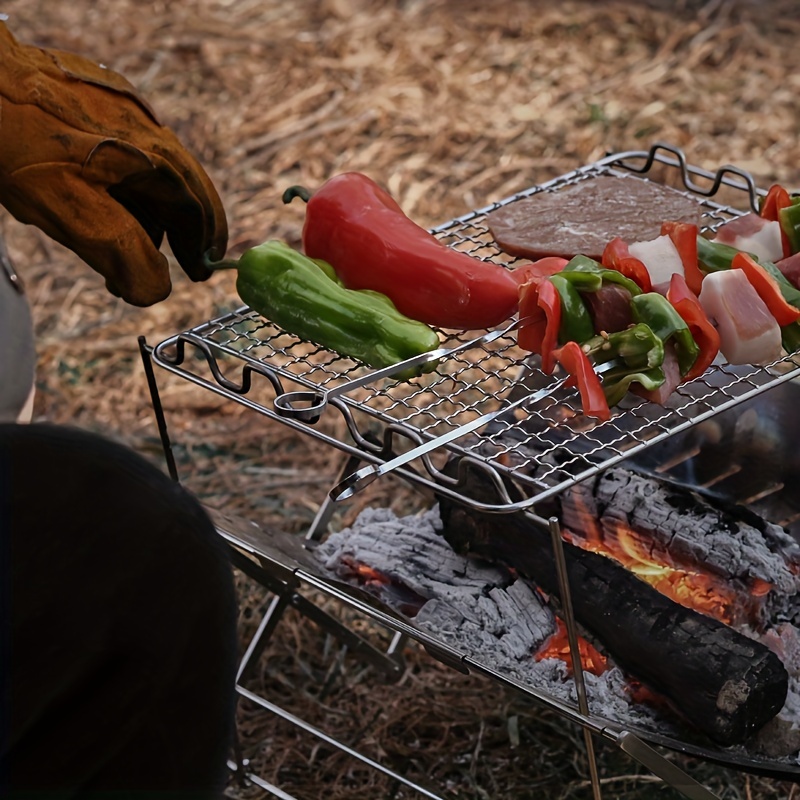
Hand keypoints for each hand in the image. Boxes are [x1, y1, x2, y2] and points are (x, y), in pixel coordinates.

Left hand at [0, 22, 227, 305]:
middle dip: (193, 226)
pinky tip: (113, 193)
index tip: (199, 273)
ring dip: (159, 207)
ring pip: (159, 165)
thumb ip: (120, 252)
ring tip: (141, 238)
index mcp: (149, 157)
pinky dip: (135, 178)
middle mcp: (146, 126)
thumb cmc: (12, 140)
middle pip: (187, 184)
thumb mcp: (67, 208)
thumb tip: (156, 291)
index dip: (199, 246)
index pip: (193, 209)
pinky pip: (132, 144)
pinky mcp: (96, 90)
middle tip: (191, 258)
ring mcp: (122, 104)